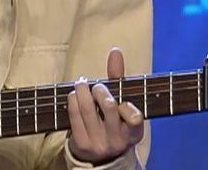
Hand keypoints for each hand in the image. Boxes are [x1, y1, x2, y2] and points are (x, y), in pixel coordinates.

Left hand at [67, 48, 143, 164]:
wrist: (98, 156)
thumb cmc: (112, 122)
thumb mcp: (121, 105)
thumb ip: (118, 79)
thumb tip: (115, 51)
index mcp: (133, 132)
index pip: (135, 116)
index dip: (126, 105)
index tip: (120, 101)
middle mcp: (117, 139)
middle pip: (108, 106)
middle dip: (100, 90)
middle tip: (96, 86)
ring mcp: (99, 143)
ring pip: (88, 108)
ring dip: (82, 90)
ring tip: (81, 84)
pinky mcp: (81, 143)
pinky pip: (74, 115)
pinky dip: (72, 100)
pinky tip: (74, 96)